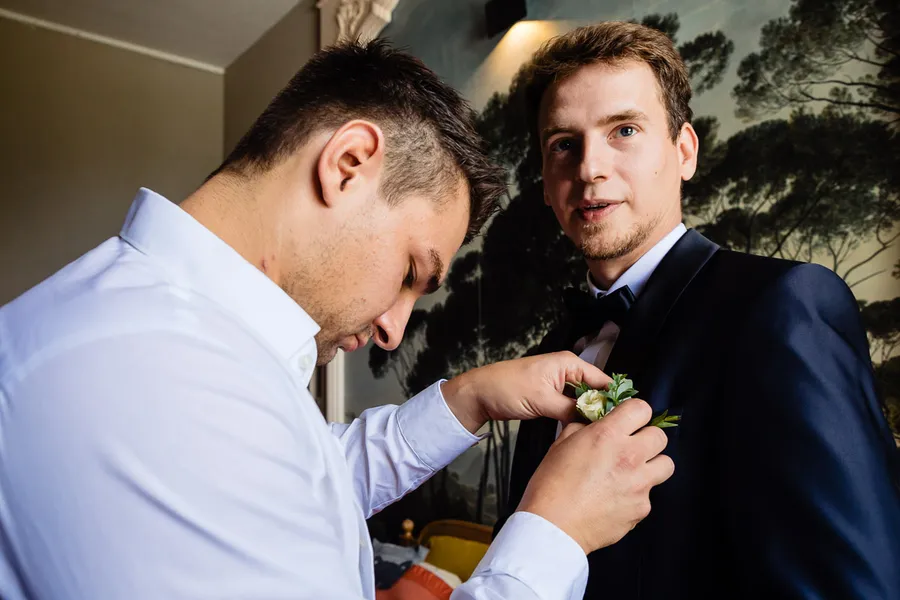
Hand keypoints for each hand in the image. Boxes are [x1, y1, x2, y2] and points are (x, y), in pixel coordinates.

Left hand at [440, 351, 611, 433]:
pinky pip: (571, 407)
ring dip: (588, 415)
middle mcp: (567, 371)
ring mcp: (559, 384)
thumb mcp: (542, 400)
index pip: (601, 380)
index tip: (621, 421)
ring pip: (584, 401)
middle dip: (601, 409)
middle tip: (610, 432)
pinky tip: (580, 431)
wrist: (480, 394)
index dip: (612, 399)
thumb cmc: (507, 389)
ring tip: (597, 434)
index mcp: (569, 363)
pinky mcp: (551, 396)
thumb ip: (571, 410)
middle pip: (595, 391)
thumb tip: (594, 422)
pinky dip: (575, 417)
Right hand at [516, 398, 674, 553]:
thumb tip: (593, 423)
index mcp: (608, 435)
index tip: (630, 419)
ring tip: (632, 472)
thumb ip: (583, 428)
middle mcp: (629, 457)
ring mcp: (639, 484)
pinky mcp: (641, 508)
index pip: (641, 409)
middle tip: (632, 446)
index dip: (635, 412)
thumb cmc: (551, 486)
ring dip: (652, 465)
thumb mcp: (561, 444)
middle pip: (660, 436)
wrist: (553, 526)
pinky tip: (617, 498)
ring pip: (666, 465)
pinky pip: (649, 495)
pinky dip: (637, 495)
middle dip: (647, 438)